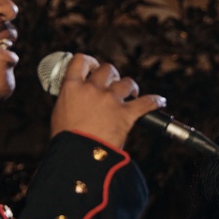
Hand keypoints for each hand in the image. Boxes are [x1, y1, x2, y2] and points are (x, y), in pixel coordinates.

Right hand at [49, 53, 164, 148]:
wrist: (76, 157)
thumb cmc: (66, 140)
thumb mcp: (59, 114)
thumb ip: (70, 101)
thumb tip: (76, 100)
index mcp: (72, 87)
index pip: (81, 61)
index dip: (90, 62)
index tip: (93, 68)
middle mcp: (92, 89)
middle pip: (107, 69)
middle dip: (112, 75)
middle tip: (112, 85)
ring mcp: (110, 100)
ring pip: (127, 82)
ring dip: (130, 87)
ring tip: (131, 95)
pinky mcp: (126, 114)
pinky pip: (146, 103)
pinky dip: (155, 101)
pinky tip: (159, 101)